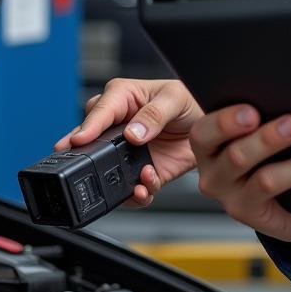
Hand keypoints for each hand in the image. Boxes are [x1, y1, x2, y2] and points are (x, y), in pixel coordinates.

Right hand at [54, 78, 202, 207]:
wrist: (210, 129)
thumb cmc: (189, 101)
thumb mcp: (175, 98)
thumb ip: (154, 113)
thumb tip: (133, 132)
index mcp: (121, 98)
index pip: (98, 111)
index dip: (88, 126)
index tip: (80, 140)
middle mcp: (117, 126)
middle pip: (89, 143)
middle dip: (86, 158)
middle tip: (86, 168)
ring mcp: (125, 153)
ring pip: (104, 171)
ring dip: (114, 181)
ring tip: (135, 181)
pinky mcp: (138, 173)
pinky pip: (128, 189)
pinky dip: (135, 194)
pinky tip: (146, 185)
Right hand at [189, 105, 290, 242]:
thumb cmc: (275, 145)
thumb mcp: (264, 122)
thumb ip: (265, 107)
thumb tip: (290, 88)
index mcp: (208, 143)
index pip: (204, 132)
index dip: (225, 122)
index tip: (253, 111)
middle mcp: (212, 172)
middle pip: (235, 155)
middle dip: (266, 138)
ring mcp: (231, 197)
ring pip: (262, 179)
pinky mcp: (252, 213)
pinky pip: (276, 193)